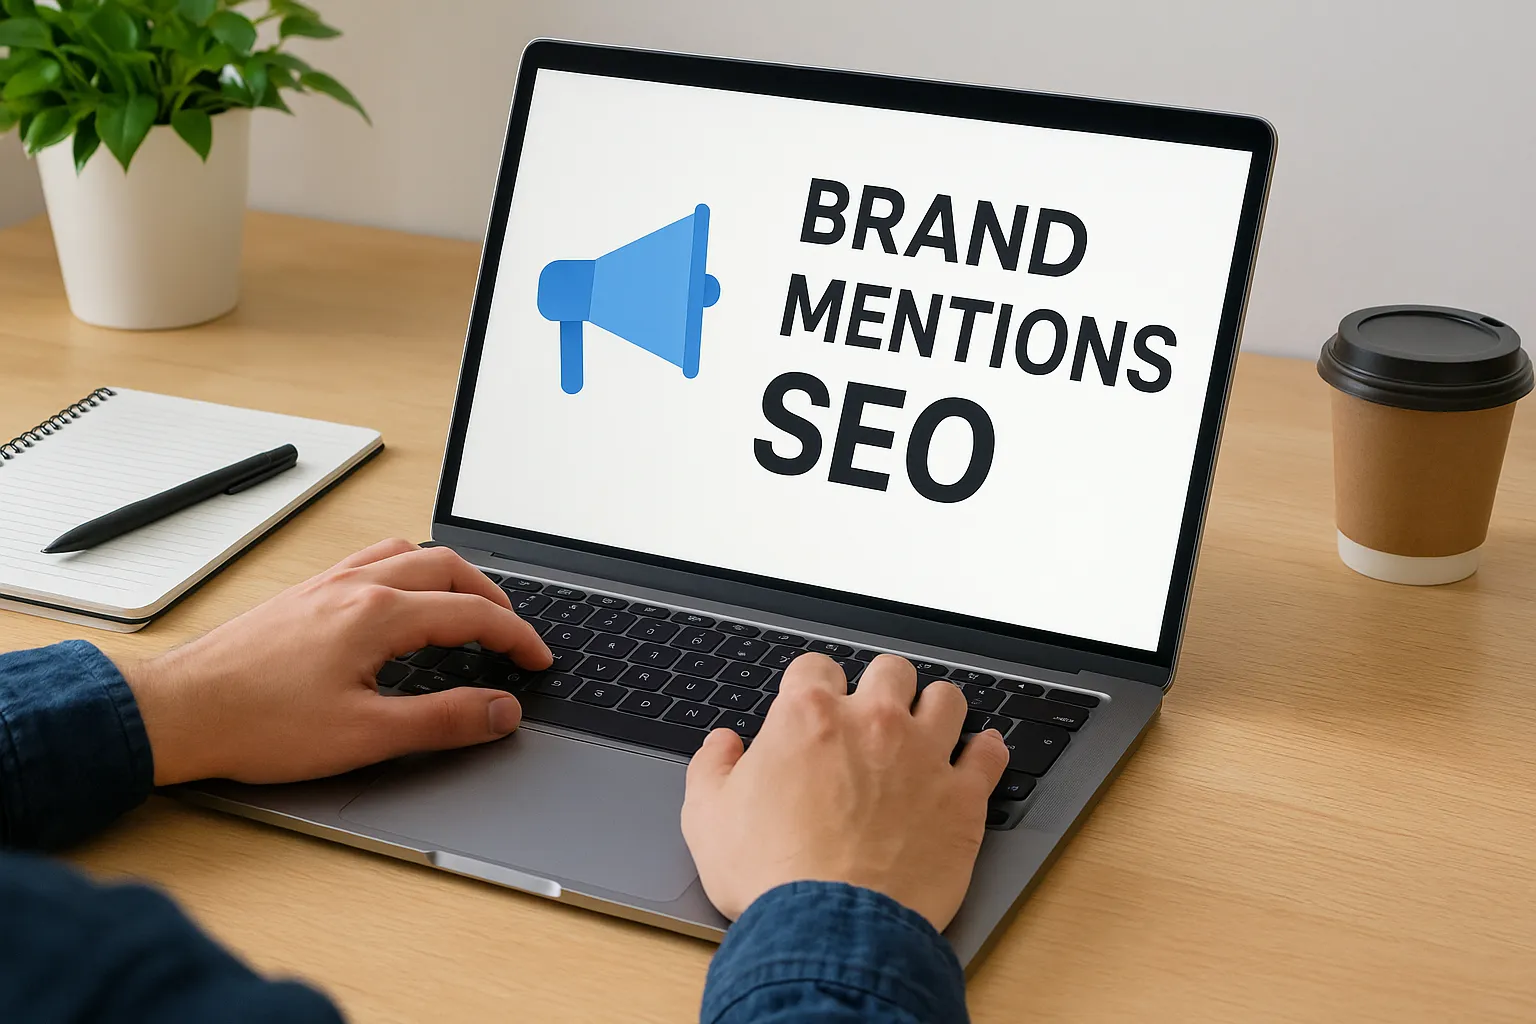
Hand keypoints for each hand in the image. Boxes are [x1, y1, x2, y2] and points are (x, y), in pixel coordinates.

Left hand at [119, 539, 551, 785]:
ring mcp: (326, 585)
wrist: (180, 712)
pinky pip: (369, 560)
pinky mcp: (302, 596)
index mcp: (379, 616)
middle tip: (513, 631)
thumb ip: (444, 721)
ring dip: (449, 575)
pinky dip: (406, 570)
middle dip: (491, 596)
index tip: (538, 660)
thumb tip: (501, 711)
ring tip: (467, 605)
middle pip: (446, 568)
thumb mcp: (366, 736)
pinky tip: (398, 598)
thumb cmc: (259, 725)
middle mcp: (355, 587)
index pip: (471, 614)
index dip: (516, 638)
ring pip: (407, 555)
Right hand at [681, 653, 1008, 930]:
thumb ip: (712, 768)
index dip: (813, 686)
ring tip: (926, 730)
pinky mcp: (962, 798)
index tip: (814, 706)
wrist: (829, 929)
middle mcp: (871, 722)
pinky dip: (985, 752)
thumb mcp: (707, 818)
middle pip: (889, 671)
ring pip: (946, 699)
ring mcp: (923, 756)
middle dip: (880, 688)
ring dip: (935, 709)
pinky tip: (976, 757)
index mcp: (807, 717)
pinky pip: (989, 754)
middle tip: (872, 718)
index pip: (816, 667)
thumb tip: (722, 744)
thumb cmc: (770, 876)